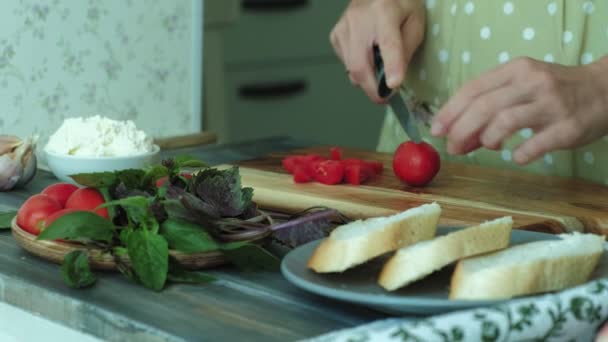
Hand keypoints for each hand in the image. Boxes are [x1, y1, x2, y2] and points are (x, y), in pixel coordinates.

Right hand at [330, 0, 425, 102]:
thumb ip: (406, 49)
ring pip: (351, 69)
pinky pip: (346, 65)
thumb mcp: (415, 22)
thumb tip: (394, 80)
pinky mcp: (335, 36)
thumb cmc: (399, 6)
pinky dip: (358, 69)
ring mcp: (343, 28)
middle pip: (361, 65)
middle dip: (373, 89)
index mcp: (384, 11)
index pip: (388, 43)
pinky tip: (367, 56)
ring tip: (380, 69)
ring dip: (367, 80)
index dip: (391, 66)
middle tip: (385, 99)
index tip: (394, 85)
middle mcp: (359, 18)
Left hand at [431, 56, 607, 163]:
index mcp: (516, 70)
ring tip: (487, 147)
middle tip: (453, 147)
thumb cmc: (553, 91)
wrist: (604, 90)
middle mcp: (532, 83)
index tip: (435, 129)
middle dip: (461, 130)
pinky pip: (534, 146)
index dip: (449, 111)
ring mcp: (551, 105)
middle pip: (484, 107)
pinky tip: (516, 156)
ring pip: (504, 122)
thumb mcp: (521, 86)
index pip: (472, 89)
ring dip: (487, 140)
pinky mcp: (567, 128)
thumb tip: (456, 136)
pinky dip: (518, 155)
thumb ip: (490, 106)